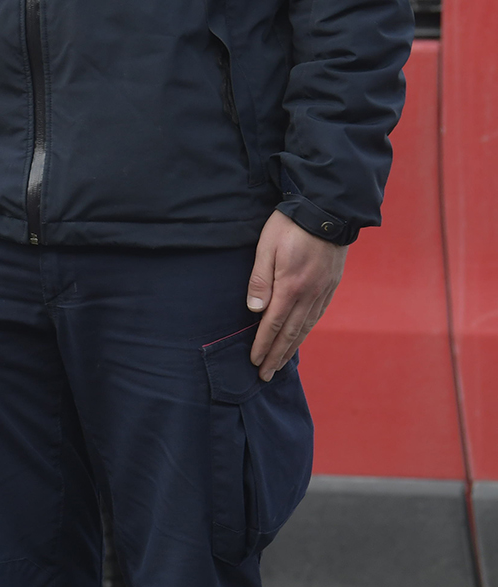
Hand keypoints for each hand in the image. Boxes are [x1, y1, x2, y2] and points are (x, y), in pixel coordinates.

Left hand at [247, 209, 346, 380]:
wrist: (328, 210)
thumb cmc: (290, 226)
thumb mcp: (266, 248)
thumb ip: (260, 280)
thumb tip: (255, 312)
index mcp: (291, 287)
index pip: (273, 324)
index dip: (263, 345)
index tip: (254, 362)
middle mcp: (310, 294)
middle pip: (290, 332)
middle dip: (276, 356)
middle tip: (265, 376)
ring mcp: (323, 290)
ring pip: (306, 327)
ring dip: (292, 348)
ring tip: (280, 363)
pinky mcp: (331, 285)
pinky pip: (318, 315)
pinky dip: (307, 331)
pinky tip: (301, 337)